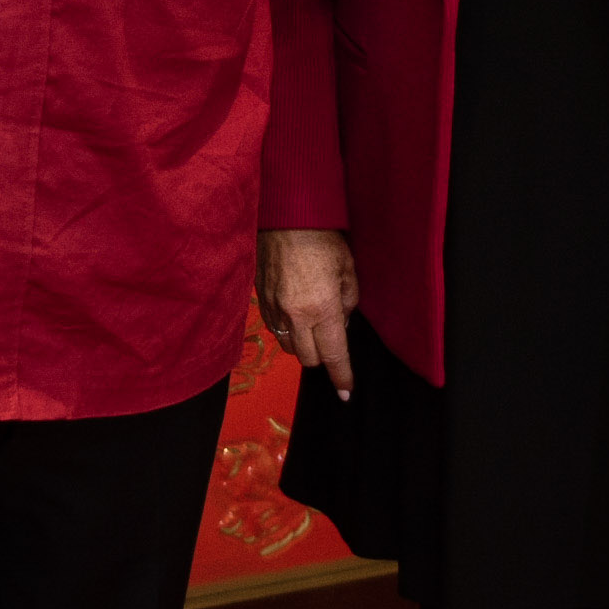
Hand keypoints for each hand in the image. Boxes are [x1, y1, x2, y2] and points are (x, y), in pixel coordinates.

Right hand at [257, 228, 358, 400]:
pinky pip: (274, 329)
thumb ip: (348, 302)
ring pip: (289, 348)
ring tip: (312, 325)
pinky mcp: (259, 300)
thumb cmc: (324, 238)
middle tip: (332, 340)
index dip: (342, 377)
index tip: (346, 393)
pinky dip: (287, 330)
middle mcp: (296, 316)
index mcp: (323, 309)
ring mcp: (274, 309)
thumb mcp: (349, 270)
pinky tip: (295, 313)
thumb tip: (340, 323)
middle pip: (309, 359)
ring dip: (303, 345)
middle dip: (323, 358)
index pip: (334, 356)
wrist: (285, 215)